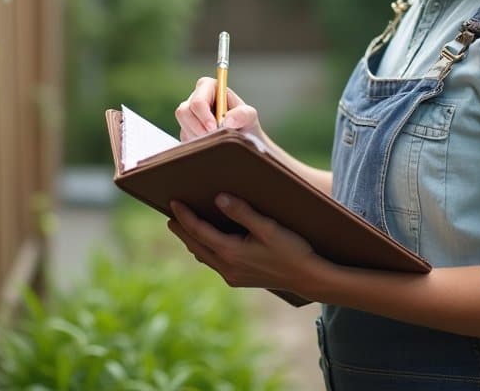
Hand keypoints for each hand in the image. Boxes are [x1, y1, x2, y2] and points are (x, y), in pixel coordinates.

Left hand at [166, 194, 322, 295]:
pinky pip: (214, 263)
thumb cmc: (292, 250)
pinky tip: (208, 244)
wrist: (309, 279)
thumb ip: (243, 212)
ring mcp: (233, 276)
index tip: (173, 203)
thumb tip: (218, 198)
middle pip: (195, 246)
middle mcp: (227, 267)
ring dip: (192, 242)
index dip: (184, 216)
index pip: (198, 231)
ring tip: (184, 228)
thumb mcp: (269, 227)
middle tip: (170, 216)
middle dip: (182, 230)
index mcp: (231, 252)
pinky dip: (205, 250)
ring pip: (204, 257)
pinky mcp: (239, 280)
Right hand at [175, 77, 265, 141]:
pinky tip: (209, 143)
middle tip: (212, 136)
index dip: (203, 114)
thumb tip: (227, 120)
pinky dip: (196, 143)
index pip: (198, 99)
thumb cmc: (245, 123)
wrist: (243, 141)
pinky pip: (184, 137)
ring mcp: (189, 114)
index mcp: (210, 88)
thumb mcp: (250, 116)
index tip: (214, 127)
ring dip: (197, 135)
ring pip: (182, 125)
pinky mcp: (186, 129)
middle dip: (197, 127)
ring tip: (214, 139)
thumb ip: (242, 114)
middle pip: (183, 111)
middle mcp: (196, 98)